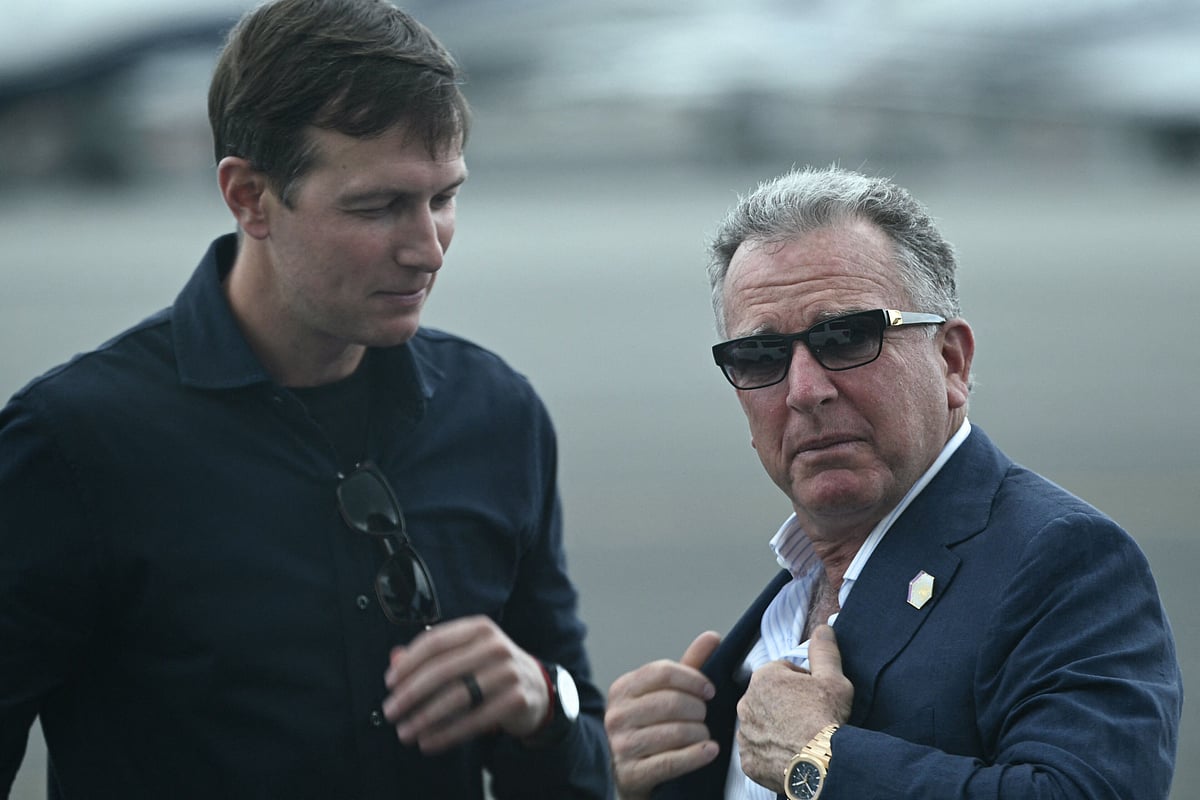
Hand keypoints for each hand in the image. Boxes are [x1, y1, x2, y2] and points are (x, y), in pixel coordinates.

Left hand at [381, 615, 548, 752]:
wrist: (537, 687)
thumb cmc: (490, 668)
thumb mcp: (465, 654)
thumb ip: (431, 655)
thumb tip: (394, 659)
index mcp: (480, 628)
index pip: (435, 641)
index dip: (409, 663)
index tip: (389, 683)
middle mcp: (496, 646)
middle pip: (443, 670)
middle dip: (411, 693)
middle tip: (390, 711)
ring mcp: (509, 672)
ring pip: (457, 697)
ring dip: (425, 718)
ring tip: (404, 732)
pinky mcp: (517, 699)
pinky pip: (475, 720)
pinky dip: (447, 734)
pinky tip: (428, 742)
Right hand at [604, 631, 721, 799]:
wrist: (631, 774)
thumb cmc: (651, 728)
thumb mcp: (665, 694)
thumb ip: (688, 666)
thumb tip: (712, 636)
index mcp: (622, 689)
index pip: (662, 672)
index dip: (693, 678)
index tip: (710, 690)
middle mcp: (617, 715)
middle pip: (670, 702)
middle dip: (698, 709)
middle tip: (706, 715)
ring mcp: (621, 745)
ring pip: (674, 732)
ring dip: (700, 733)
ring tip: (705, 735)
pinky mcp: (631, 773)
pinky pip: (671, 762)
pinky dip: (696, 755)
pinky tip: (710, 750)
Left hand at [736, 624, 852, 791]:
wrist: (821, 762)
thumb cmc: (826, 718)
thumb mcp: (833, 678)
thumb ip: (824, 650)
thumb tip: (822, 630)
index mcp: (764, 678)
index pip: (781, 673)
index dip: (801, 683)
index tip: (813, 695)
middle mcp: (747, 703)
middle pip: (768, 698)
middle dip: (785, 704)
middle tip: (808, 717)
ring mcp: (745, 733)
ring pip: (761, 724)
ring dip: (776, 728)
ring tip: (800, 737)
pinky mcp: (748, 760)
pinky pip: (758, 752)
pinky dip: (771, 753)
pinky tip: (790, 754)